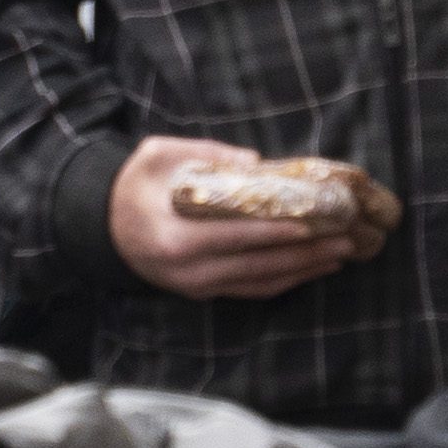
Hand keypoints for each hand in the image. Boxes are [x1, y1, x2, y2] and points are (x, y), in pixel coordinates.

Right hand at [107, 137, 388, 301]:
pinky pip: (251, 290)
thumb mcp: (159, 156)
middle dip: (305, 254)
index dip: (276, 233)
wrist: (102, 225)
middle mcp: (189, 271)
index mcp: (176, 238)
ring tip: (341, 254)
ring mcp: (198, 286)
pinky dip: (286, 280)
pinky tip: (313, 268)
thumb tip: (255, 162)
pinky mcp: (204, 292)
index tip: (312, 225)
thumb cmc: (135, 184)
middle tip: (346, 240)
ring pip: (260, 282)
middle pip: (258, 265)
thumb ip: (206, 155)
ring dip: (304, 270)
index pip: (236, 237)